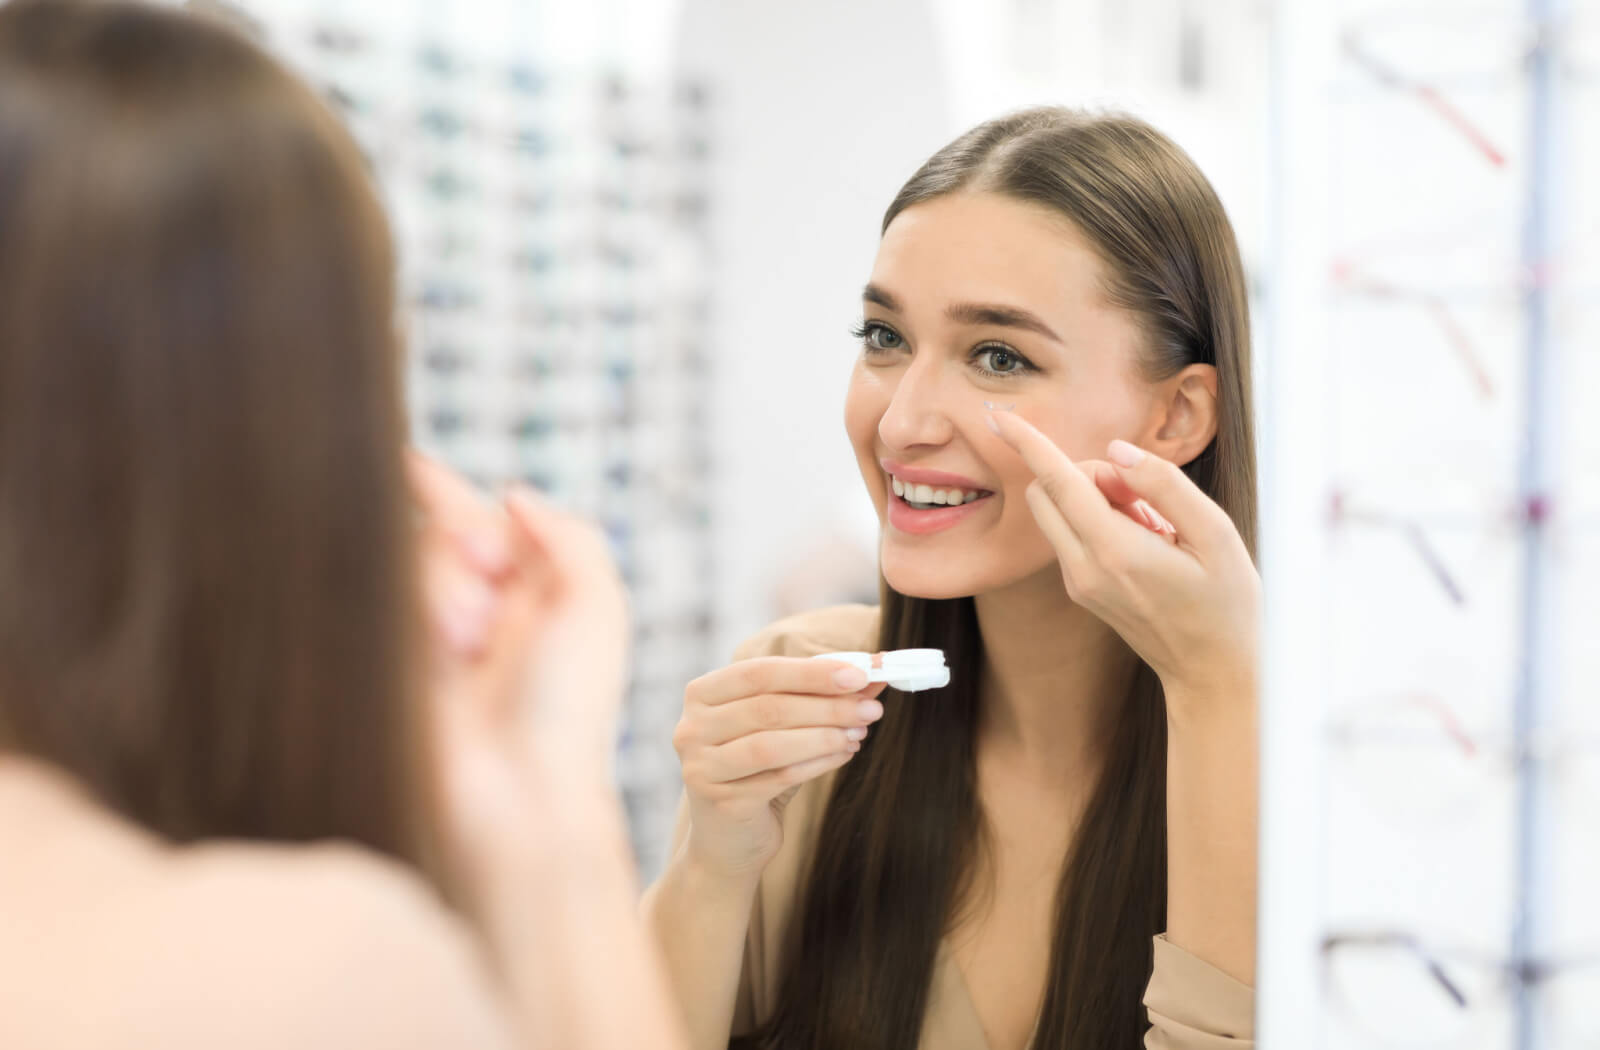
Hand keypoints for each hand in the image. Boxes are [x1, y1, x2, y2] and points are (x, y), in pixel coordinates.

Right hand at [410, 453, 629, 873]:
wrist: (517, 795)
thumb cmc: (569, 707)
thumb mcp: (598, 605)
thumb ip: (568, 535)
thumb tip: (511, 494)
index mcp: (538, 593)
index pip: (483, 523)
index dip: (445, 492)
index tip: (409, 465)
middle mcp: (485, 611)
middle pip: (442, 535)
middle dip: (461, 539)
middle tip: (485, 569)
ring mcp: (438, 641)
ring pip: (411, 567)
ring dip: (446, 586)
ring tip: (470, 640)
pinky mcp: (398, 668)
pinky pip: (383, 608)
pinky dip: (420, 611)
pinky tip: (447, 647)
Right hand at [673, 657, 886, 880]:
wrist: (727, 840)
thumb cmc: (756, 771)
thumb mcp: (781, 726)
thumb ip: (816, 696)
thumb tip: (870, 675)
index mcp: (702, 695)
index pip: (760, 672)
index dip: (811, 672)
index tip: (859, 674)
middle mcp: (691, 728)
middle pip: (768, 707)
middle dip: (827, 705)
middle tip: (870, 708)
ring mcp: (700, 767)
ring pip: (772, 744)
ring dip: (825, 735)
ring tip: (860, 732)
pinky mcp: (721, 802)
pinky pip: (779, 777)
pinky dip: (818, 763)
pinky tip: (845, 754)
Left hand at [988, 414, 1259, 708]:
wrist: (1212, 672)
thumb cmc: (1225, 604)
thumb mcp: (1216, 534)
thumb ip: (1164, 485)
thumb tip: (1117, 451)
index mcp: (1115, 551)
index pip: (1057, 482)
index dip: (1028, 443)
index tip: (999, 417)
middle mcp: (1084, 569)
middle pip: (1046, 492)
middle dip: (1085, 473)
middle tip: (1144, 496)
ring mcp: (1078, 583)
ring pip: (1058, 512)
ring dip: (1095, 498)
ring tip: (1155, 526)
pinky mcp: (1081, 589)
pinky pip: (1073, 534)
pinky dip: (1100, 521)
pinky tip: (1147, 542)